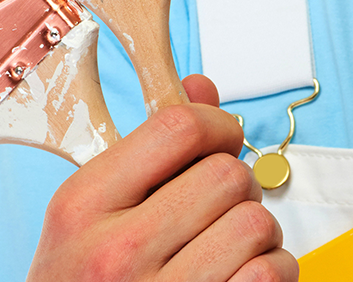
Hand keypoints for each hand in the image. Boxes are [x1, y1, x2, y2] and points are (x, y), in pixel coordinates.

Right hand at [29, 74, 297, 281]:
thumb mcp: (85, 219)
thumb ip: (142, 152)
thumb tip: (200, 90)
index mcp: (81, 207)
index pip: (175, 128)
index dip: (215, 124)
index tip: (218, 140)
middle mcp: (116, 253)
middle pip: (226, 175)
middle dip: (235, 185)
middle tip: (218, 206)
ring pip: (256, 224)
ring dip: (257, 233)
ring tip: (229, 247)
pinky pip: (270, 275)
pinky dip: (271, 272)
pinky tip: (242, 277)